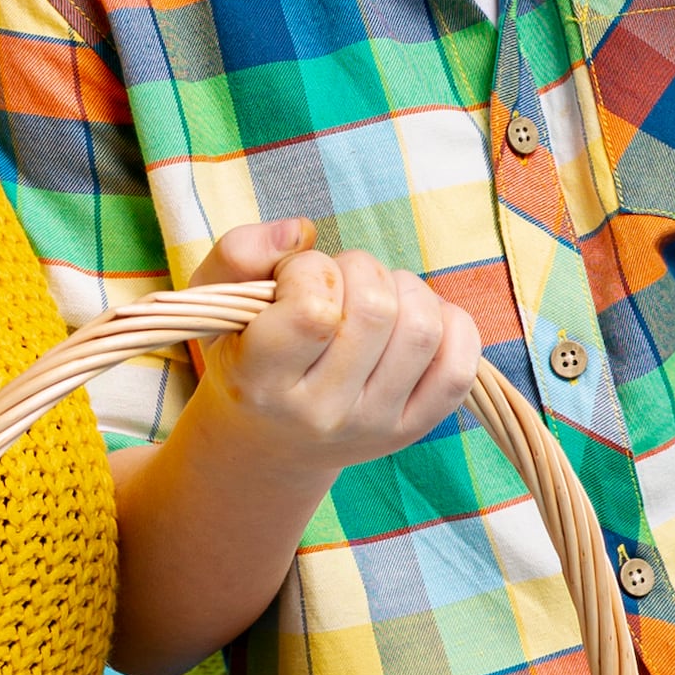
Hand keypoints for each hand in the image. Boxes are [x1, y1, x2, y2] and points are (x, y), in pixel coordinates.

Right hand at [190, 220, 482, 471]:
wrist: (266, 443)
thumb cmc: (241, 354)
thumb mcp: (215, 301)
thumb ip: (239, 252)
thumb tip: (301, 230)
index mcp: (261, 382)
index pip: (313, 309)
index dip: (309, 270)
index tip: (292, 278)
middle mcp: (320, 414)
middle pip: (376, 309)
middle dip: (359, 269)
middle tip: (336, 282)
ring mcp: (373, 426)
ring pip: (422, 328)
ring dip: (402, 288)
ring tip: (373, 296)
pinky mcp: (412, 430)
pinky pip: (459, 365)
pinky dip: (449, 323)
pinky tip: (411, 317)